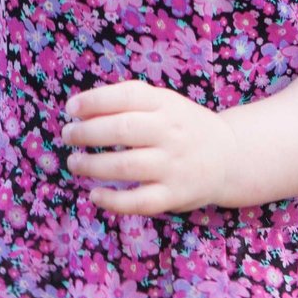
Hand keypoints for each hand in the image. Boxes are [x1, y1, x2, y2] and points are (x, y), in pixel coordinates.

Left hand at [58, 81, 237, 214]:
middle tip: (68, 136)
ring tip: (75, 163)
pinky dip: (113, 200)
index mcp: (167, 104)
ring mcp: (174, 165)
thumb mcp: (165, 103)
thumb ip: (129, 100)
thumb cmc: (183, 126)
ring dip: (92, 166)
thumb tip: (80, 108)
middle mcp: (171, 133)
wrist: (229, 156)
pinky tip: (95, 195)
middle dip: (86, 133)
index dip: (94, 101)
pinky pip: (139, 201)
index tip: (71, 108)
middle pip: (122, 130)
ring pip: (125, 166)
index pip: (127, 96)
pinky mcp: (175, 195)